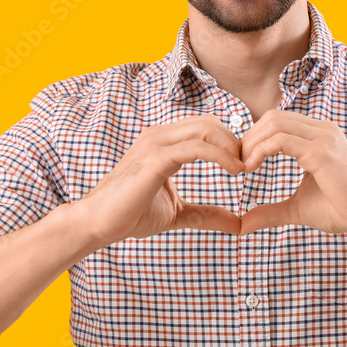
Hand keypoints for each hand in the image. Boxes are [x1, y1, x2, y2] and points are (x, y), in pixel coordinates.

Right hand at [77, 114, 243, 244]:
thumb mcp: (177, 213)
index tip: (247, 163)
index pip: (205, 127)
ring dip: (231, 146)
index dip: (230, 142)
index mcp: (163, 143)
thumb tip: (237, 224)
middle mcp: (159, 136)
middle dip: (235, 141)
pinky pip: (196, 147)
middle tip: (250, 164)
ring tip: (245, 167)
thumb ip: (205, 214)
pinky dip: (220, 156)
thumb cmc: (129, 215)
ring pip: (206, 128)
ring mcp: (156, 144)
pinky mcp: (155, 158)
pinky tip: (234, 171)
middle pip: (210, 122)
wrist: (96, 223)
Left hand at [239, 110, 346, 236]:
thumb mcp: (297, 208)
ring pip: (274, 123)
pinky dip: (260, 151)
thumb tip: (243, 225)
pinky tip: (251, 168)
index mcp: (318, 135)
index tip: (243, 163)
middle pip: (272, 117)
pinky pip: (281, 140)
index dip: (255, 138)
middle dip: (249, 138)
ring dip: (251, 143)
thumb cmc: (341, 209)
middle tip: (238, 164)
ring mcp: (323, 137)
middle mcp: (321, 129)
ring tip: (243, 167)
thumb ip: (271, 211)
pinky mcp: (321, 151)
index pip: (277, 121)